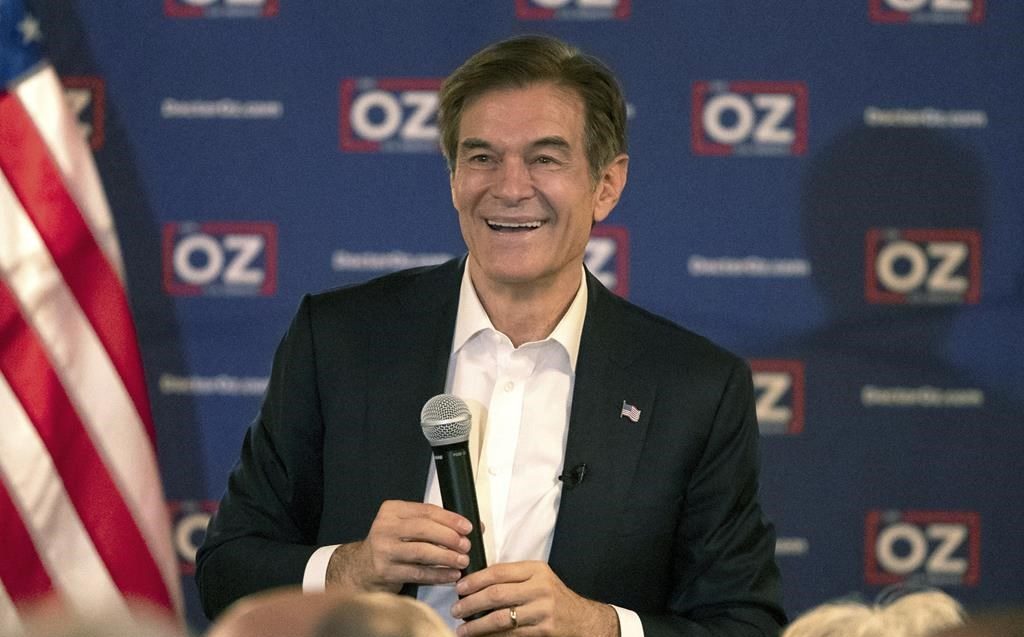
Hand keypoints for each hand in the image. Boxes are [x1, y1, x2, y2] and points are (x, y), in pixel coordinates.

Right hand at [326, 500, 472, 592]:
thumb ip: (433, 524)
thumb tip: (468, 527)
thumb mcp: (405, 526)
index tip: (467, 527)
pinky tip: (451, 575)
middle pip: (424, 529)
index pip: (426, 511)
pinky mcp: (386, 571)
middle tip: (465, 545)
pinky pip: (418, 573)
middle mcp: (385, 527)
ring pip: (422, 552)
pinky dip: (438, 574)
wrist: (362, 567)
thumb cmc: (391, 544)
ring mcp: (384, 550)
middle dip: (449, 537)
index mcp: (392, 510)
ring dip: (446, 557)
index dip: (450, 519)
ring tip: (462, 560)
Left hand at [450, 561, 617, 636]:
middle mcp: (540, 588)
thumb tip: (477, 582)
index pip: (499, 572)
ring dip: (477, 625)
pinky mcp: (543, 630)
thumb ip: (513, 577)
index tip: (460, 588)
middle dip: (471, 603)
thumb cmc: (554, 596)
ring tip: (463, 629)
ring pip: (501, 618)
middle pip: (497, 594)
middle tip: (456, 609)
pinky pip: (511, 634)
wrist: (582, 619)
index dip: (476, 580)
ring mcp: (542, 610)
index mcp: (536, 570)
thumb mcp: (538, 578)